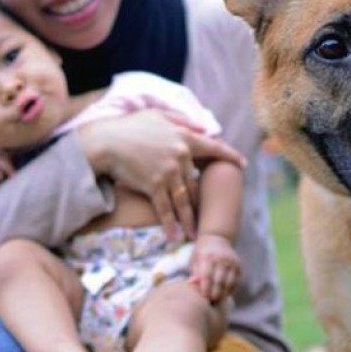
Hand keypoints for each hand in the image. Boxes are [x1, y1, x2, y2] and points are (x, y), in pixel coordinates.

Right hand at [74, 109, 245, 239]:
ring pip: (184, 199)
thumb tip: (202, 127)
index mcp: (185, 137)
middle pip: (196, 182)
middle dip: (201, 200)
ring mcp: (168, 172)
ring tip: (195, 234)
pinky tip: (175, 236)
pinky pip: (166, 208)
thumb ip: (182, 121)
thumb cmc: (130, 126)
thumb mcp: (158, 115)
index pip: (213, 148)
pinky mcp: (154, 186)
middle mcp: (180, 156)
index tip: (243, 165)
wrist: (107, 142)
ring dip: (189, 219)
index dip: (230, 156)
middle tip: (209, 214)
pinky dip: (171, 224)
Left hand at [188, 233, 240, 302]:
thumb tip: (193, 285)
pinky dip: (230, 290)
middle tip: (211, 302)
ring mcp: (231, 262)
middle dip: (215, 293)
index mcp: (207, 256)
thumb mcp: (195, 260)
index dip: (205, 288)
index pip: (207, 276)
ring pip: (229, 283)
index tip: (204, 297)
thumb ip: (195, 273)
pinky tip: (225, 294)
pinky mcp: (238, 266)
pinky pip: (235, 281)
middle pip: (219, 281)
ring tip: (217, 300)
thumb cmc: (202, 253)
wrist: (217, 239)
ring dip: (223, 294)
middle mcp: (221, 258)